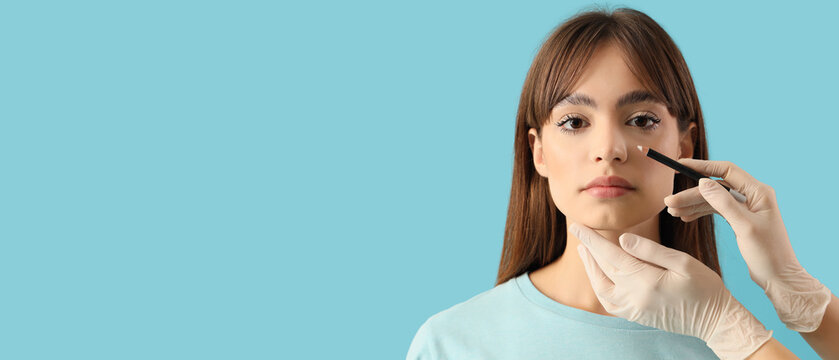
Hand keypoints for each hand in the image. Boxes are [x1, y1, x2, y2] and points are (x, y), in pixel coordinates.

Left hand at [570, 223, 771, 359]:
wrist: (716, 321)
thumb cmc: (705, 288)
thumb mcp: (683, 262)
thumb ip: (651, 250)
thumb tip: (622, 239)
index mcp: (646, 281)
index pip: (611, 255)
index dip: (592, 240)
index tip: (578, 226)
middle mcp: (634, 297)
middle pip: (603, 269)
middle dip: (588, 249)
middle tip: (578, 232)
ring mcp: (634, 310)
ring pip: (601, 288)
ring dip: (591, 269)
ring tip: (585, 251)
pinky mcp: (637, 316)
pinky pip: (609, 303)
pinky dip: (600, 287)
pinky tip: (599, 276)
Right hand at [664, 159, 830, 331]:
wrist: (778, 277)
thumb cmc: (768, 254)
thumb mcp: (744, 227)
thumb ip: (723, 203)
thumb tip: (702, 182)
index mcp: (759, 192)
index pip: (726, 171)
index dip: (701, 166)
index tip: (679, 165)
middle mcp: (753, 195)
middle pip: (715, 187)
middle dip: (691, 194)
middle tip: (669, 202)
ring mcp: (746, 207)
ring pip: (713, 199)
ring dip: (692, 204)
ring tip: (673, 212)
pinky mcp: (740, 218)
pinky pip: (716, 210)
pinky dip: (700, 212)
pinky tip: (686, 217)